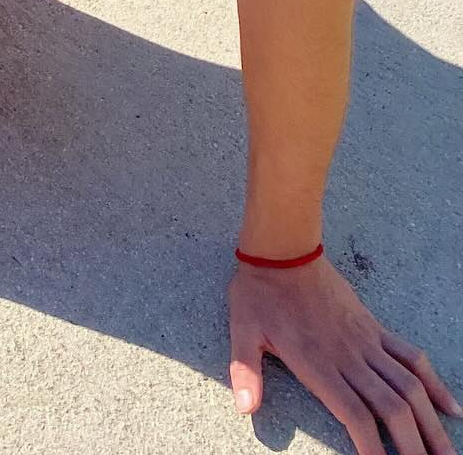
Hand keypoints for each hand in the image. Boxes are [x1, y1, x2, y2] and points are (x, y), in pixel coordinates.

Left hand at [229, 254, 461, 454]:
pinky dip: (434, 383)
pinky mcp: (374, 327)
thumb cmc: (259, 292)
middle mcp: (349, 357)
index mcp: (318, 363)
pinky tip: (451, 407)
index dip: (373, 448)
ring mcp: (366, 342)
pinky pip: (411, 356)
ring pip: (410, 387)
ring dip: (432, 423)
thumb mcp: (241, 329)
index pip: (356, 415)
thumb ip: (245, 371)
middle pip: (393, 409)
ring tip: (448, 454)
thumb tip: (244, 408)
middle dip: (414, 447)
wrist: (283, 249)